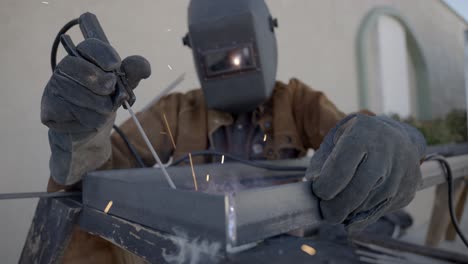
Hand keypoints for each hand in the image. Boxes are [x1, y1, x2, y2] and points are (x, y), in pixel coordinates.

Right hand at [41, 38, 150, 184]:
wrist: (87, 133)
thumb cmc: (103, 104)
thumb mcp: (122, 87)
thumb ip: (132, 74)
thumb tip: (144, 67)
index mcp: (82, 58)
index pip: (90, 46)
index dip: (106, 56)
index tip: (115, 67)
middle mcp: (64, 69)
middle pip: (88, 72)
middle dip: (106, 86)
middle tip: (109, 94)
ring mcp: (54, 88)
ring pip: (87, 96)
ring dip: (102, 108)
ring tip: (99, 111)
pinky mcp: (49, 108)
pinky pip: (79, 114)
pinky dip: (91, 120)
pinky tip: (86, 120)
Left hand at [306, 114, 425, 231]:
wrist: (397, 137)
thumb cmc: (357, 139)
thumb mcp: (336, 139)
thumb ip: (321, 159)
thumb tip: (312, 181)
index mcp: (363, 134)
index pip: (341, 167)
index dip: (325, 186)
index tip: (318, 192)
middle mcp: (386, 152)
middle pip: (357, 190)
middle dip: (336, 207)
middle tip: (324, 212)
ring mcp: (401, 173)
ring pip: (368, 204)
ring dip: (348, 212)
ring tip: (337, 208)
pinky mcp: (408, 190)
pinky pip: (380, 212)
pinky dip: (362, 218)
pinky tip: (352, 215)